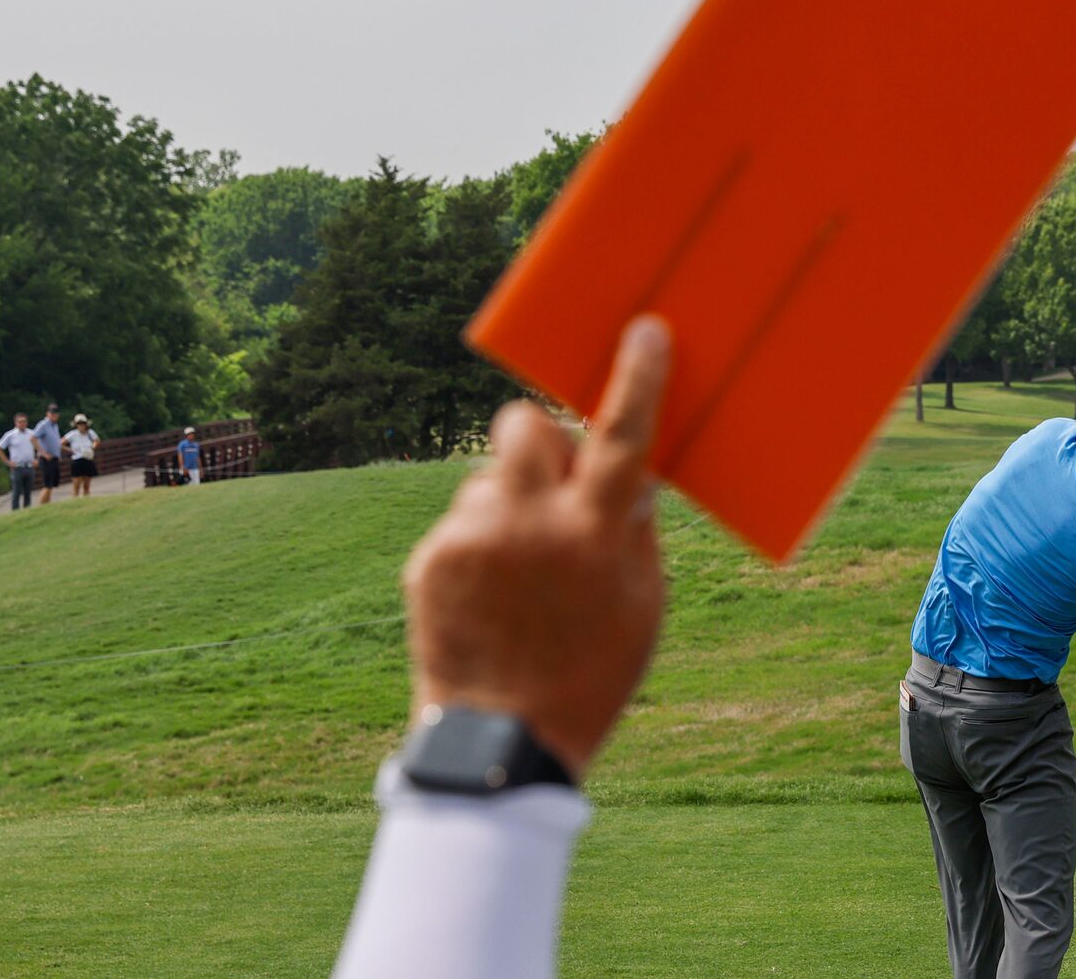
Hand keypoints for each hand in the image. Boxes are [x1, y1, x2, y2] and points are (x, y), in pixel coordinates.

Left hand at [401, 317, 673, 777]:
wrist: (500, 744)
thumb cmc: (590, 675)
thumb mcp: (643, 606)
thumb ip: (634, 531)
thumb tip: (628, 473)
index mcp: (595, 535)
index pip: (622, 436)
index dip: (639, 378)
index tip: (645, 331)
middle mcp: (530, 525)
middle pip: (526, 425)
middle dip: (541, 438)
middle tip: (553, 479)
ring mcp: (473, 539)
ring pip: (490, 477)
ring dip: (508, 504)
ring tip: (518, 574)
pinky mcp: (430, 559)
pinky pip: (461, 521)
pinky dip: (478, 543)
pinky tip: (489, 596)